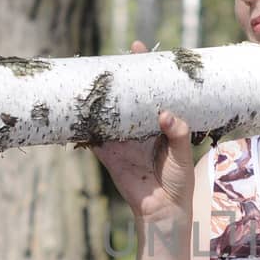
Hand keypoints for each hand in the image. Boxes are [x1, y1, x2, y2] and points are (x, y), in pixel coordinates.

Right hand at [89, 41, 195, 225]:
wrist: (163, 210)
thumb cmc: (179, 181)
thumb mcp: (183, 155)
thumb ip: (178, 134)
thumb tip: (166, 115)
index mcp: (159, 123)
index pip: (153, 90)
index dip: (147, 69)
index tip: (139, 48)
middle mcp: (139, 128)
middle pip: (127, 97)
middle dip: (120, 78)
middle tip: (111, 57)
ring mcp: (122, 140)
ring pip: (108, 113)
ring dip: (100, 99)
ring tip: (90, 78)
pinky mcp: (109, 154)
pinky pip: (93, 138)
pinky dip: (84, 127)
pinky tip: (75, 112)